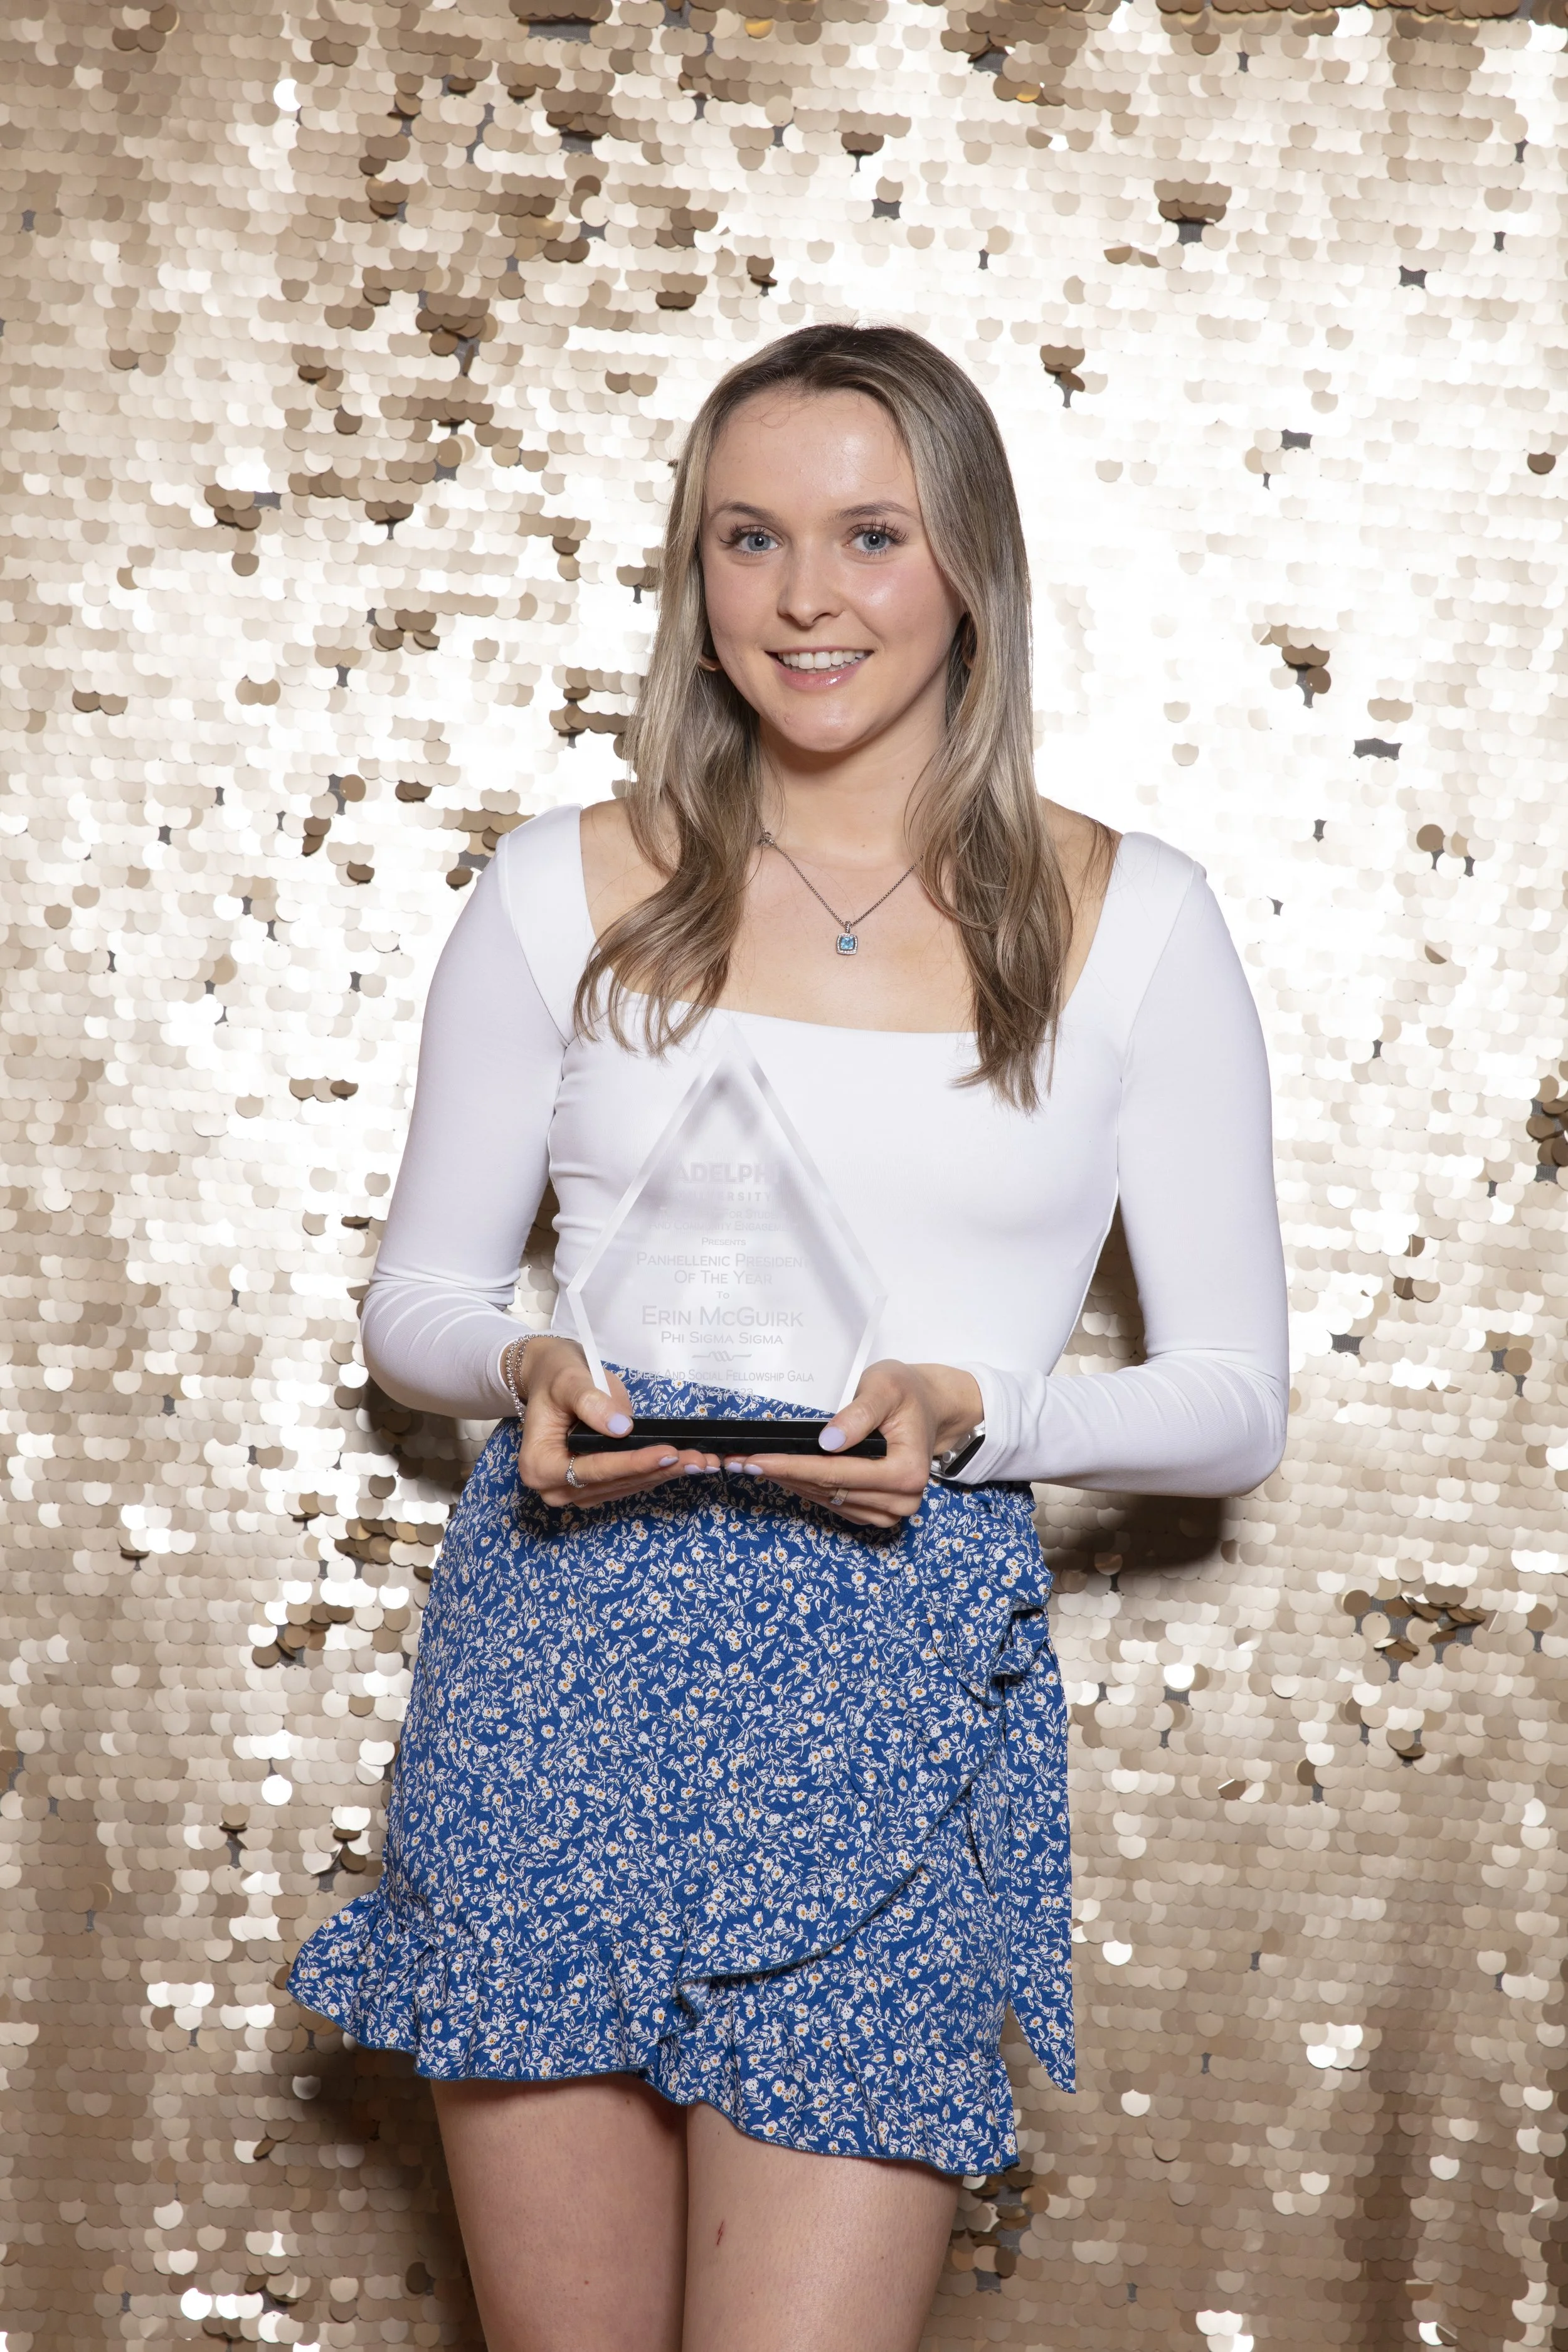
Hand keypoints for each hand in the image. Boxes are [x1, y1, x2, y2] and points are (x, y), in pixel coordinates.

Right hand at [512, 1337, 719, 1507]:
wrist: (552, 1379)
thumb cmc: (556, 1377)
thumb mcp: (568, 1381)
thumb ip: (591, 1403)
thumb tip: (621, 1427)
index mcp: (540, 1466)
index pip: (593, 1469)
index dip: (633, 1462)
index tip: (668, 1452)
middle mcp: (555, 1487)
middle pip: (614, 1482)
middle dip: (658, 1470)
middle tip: (699, 1459)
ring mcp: (576, 1491)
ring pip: (626, 1486)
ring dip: (665, 1474)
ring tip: (701, 1461)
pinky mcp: (596, 1487)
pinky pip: (629, 1483)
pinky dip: (658, 1472)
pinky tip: (686, 1463)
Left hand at [736, 1360, 983, 1530]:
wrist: (927, 1407)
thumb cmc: (907, 1393)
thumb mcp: (886, 1387)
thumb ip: (860, 1413)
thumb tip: (829, 1442)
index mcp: (908, 1471)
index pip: (837, 1473)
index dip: (792, 1466)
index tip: (754, 1459)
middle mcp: (903, 1500)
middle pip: (828, 1489)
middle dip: (780, 1474)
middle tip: (738, 1463)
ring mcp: (890, 1511)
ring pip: (827, 1500)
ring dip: (787, 1483)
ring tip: (750, 1466)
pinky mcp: (876, 1512)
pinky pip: (834, 1503)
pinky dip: (805, 1487)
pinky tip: (779, 1473)